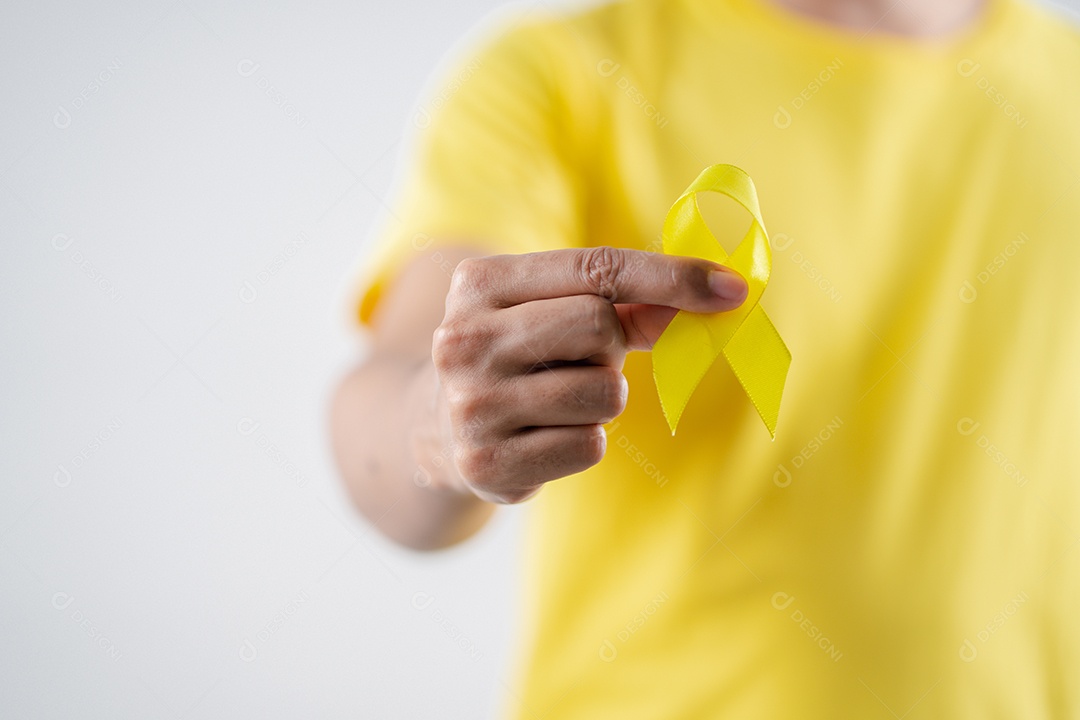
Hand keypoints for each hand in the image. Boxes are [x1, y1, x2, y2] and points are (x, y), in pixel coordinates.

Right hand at [430, 247, 747, 503]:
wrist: (435, 427)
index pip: (595, 268)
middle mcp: (463, 341)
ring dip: (603, 397)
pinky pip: (590, 447)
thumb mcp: (549, 310)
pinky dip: (585, 441)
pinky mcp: (486, 465)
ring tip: (559, 398)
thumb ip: (623, 301)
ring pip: (604, 393)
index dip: (672, 277)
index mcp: (478, 284)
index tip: (733, 288)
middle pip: (599, 327)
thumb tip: (709, 297)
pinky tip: (546, 435)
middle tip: (586, 357)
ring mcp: (471, 406)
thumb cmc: (518, 353)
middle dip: (614, 345)